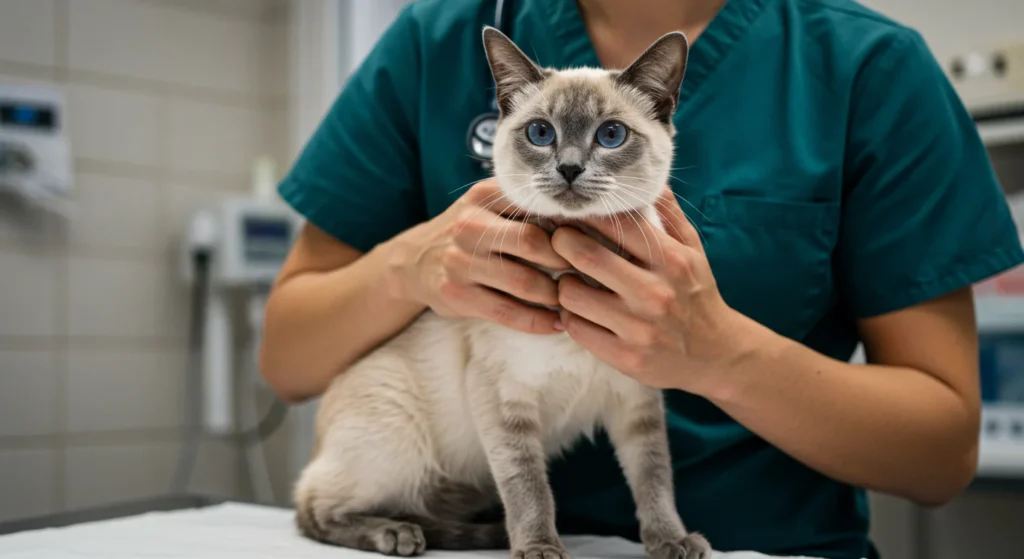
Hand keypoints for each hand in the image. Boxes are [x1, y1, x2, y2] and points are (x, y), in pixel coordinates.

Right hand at [387, 178, 569, 333]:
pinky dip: (539, 322)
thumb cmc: (470, 233)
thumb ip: (527, 207)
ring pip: (525, 282)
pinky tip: (556, 323)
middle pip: (532, 242)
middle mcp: (469, 225)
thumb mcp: (489, 206)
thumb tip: (586, 218)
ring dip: (555, 295)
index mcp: (484, 196)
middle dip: (564, 261)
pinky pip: (509, 313)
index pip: (537, 205)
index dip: (568, 224)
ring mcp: (460, 262)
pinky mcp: (457, 295)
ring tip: (569, 298)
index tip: (589, 238)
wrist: (416, 261)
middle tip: (581, 271)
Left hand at [551, 188, 760, 392]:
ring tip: (569, 279)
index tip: (572, 210)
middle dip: (562, 242)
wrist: (717, 355)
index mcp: (671, 260)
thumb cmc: (698, 295)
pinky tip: (580, 311)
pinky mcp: (625, 357)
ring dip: (562, 284)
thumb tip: (648, 178)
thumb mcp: (693, 251)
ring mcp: (638, 328)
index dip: (587, 212)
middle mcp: (654, 293)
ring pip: (571, 294)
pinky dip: (570, 317)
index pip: (618, 223)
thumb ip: (669, 215)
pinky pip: (576, 328)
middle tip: (557, 240)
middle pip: (584, 255)